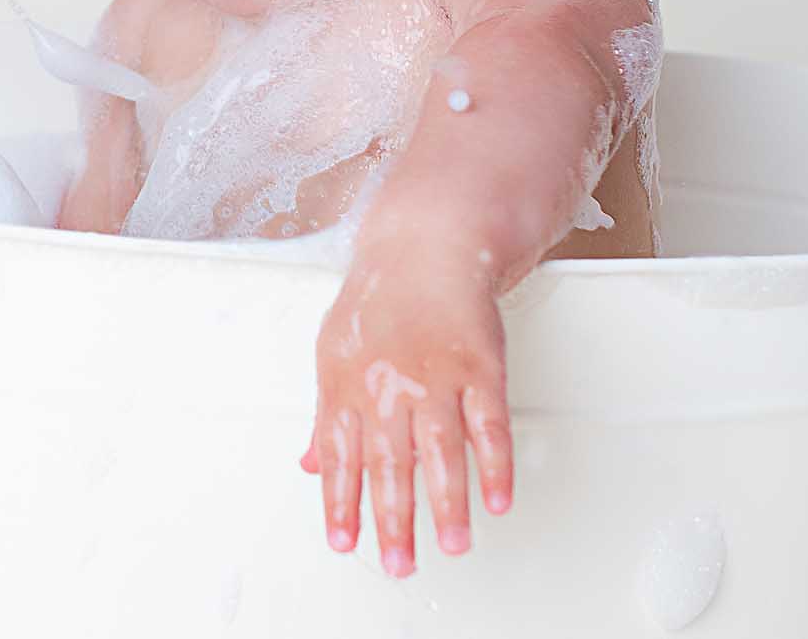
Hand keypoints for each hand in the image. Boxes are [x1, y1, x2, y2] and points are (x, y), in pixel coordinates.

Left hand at [299, 254, 513, 576]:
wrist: (427, 244)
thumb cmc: (380, 300)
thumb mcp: (334, 352)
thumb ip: (327, 413)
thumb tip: (310, 463)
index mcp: (346, 382)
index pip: (340, 455)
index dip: (341, 502)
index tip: (345, 542)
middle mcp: (389, 382)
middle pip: (390, 463)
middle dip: (393, 520)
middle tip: (399, 563)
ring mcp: (436, 374)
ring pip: (442, 451)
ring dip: (447, 504)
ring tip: (452, 545)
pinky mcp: (481, 365)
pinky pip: (490, 424)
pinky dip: (495, 465)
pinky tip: (497, 498)